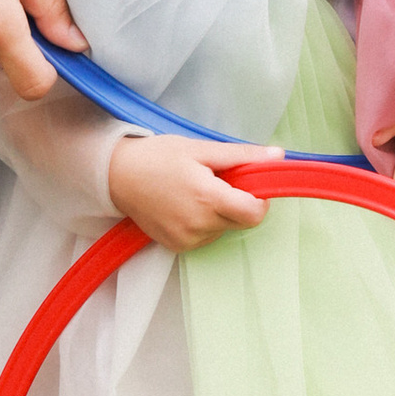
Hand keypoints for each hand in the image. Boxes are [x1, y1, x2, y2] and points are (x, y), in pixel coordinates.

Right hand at [108, 136, 277, 251]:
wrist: (116, 175)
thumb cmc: (158, 156)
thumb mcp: (201, 149)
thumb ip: (242, 156)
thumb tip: (278, 156)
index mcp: (207, 199)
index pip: (255, 213)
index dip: (259, 199)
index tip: (247, 183)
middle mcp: (198, 225)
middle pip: (241, 221)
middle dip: (238, 202)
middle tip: (216, 180)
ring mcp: (186, 240)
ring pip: (224, 229)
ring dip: (220, 213)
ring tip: (195, 191)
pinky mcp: (176, 247)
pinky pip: (206, 236)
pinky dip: (204, 222)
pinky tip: (184, 205)